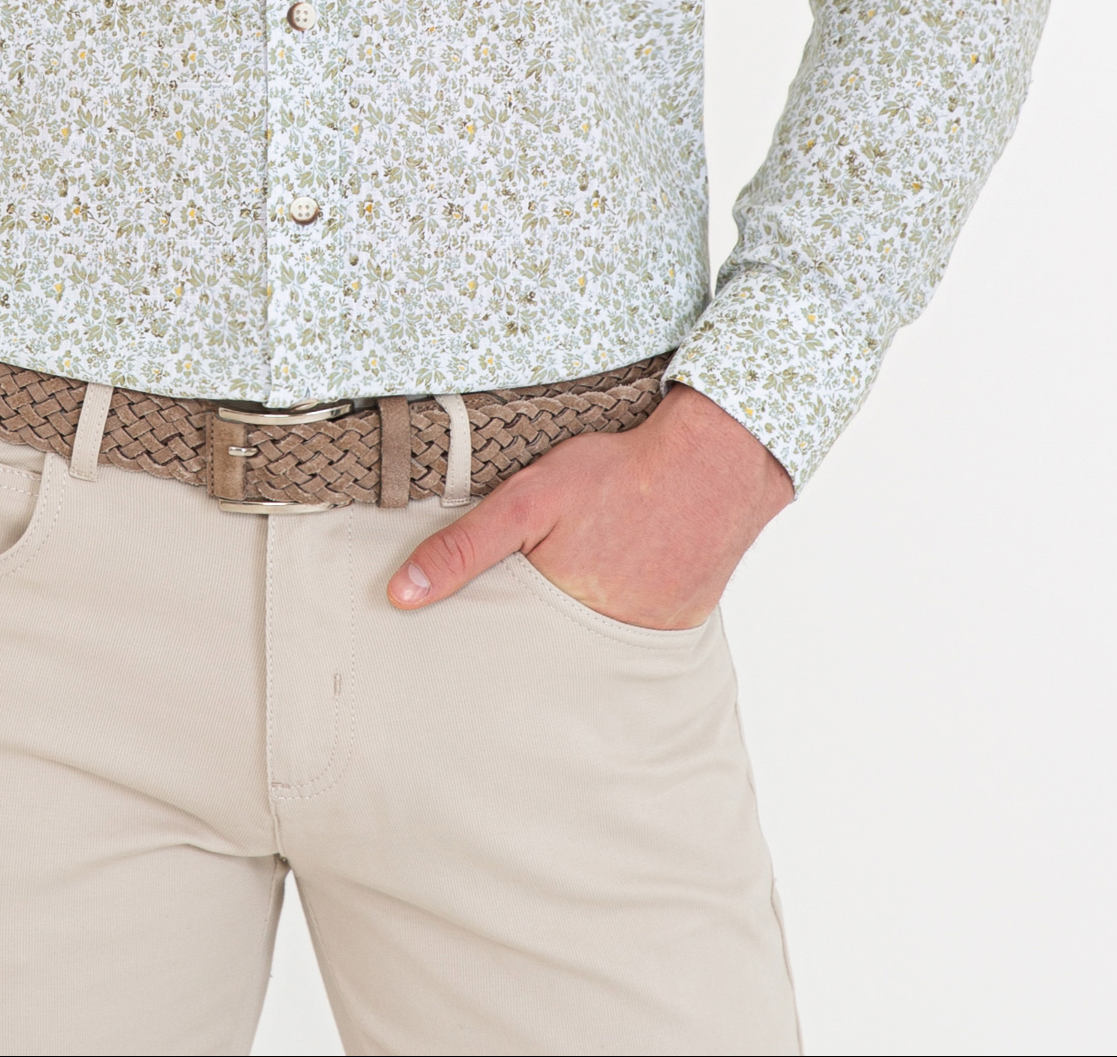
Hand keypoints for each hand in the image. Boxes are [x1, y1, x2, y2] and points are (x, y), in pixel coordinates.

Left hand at [386, 383, 793, 626]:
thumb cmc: (618, 474)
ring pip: (597, 647)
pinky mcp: (683, 625)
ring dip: (583, 627)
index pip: (511, 652)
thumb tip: (400, 596)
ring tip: (582, 587)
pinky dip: (626, 615)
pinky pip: (640, 634)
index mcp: (563, 617)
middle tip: (530, 615)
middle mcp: (608, 643)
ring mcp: (651, 638)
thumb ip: (464, 548)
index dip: (492, 645)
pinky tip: (624, 581)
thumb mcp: (528, 500)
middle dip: (536, 643)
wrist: (716, 463)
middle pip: (554, 654)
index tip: (469, 654)